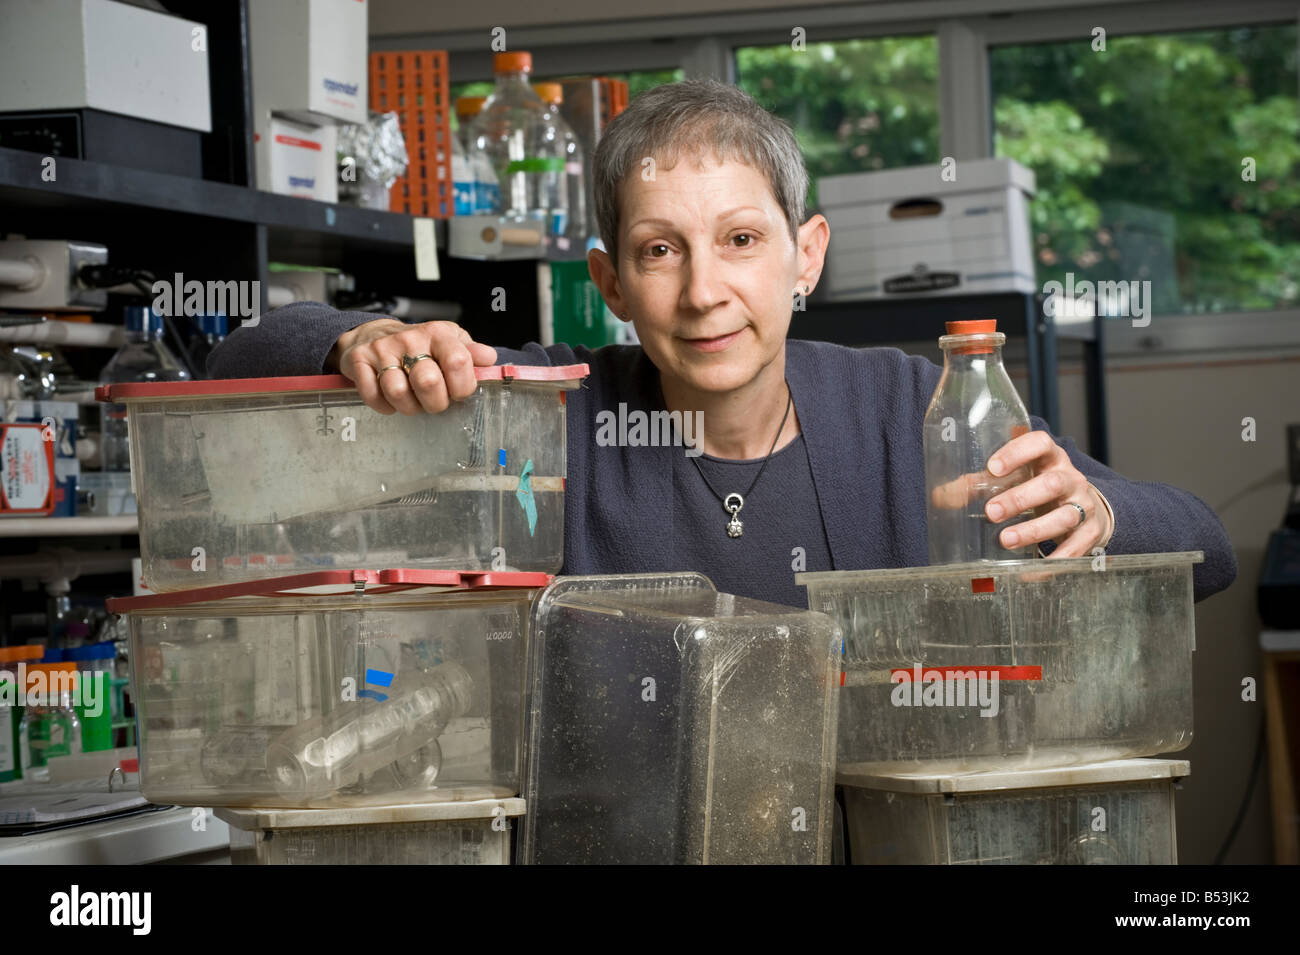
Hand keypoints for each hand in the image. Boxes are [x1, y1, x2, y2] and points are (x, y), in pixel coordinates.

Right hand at [328, 319, 497, 414]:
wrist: (373, 334)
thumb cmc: (418, 344)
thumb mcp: (449, 341)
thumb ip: (471, 352)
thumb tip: (490, 359)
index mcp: (438, 334)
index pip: (458, 362)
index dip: (462, 387)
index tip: (458, 393)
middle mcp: (410, 339)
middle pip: (428, 382)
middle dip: (435, 403)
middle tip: (435, 402)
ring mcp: (383, 350)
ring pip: (398, 392)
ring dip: (409, 407)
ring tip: (413, 402)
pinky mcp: (359, 361)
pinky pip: (373, 396)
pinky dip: (385, 407)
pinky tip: (391, 401)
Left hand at [984, 431, 1113, 557]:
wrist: (1088, 508)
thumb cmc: (1040, 488)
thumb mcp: (1018, 478)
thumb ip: (983, 483)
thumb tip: (945, 495)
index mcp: (1050, 458)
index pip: (1039, 443)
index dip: (1017, 453)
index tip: (993, 468)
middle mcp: (1070, 479)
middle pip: (1052, 484)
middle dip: (1020, 499)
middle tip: (992, 512)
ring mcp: (1084, 505)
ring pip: (1064, 516)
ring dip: (1034, 530)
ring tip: (1006, 540)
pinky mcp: (1090, 532)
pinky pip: (1075, 548)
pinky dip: (1053, 561)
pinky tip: (1030, 570)